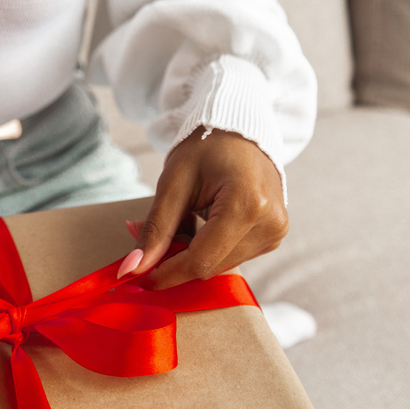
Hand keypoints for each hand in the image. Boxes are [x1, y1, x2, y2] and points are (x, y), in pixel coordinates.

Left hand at [119, 130, 287, 288]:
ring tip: (180, 220)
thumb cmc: (206, 148)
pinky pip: (231, 257)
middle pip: (210, 266)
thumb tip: (133, 269)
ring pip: (219, 266)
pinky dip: (207, 249)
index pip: (201, 260)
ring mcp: (275, 232)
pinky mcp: (273, 236)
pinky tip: (199, 224)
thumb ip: (155, 229)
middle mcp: (270, 224)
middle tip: (148, 239)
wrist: (239, 131)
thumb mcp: (173, 183)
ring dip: (190, 255)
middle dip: (174, 261)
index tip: (136, 278)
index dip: (166, 274)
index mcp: (248, 204)